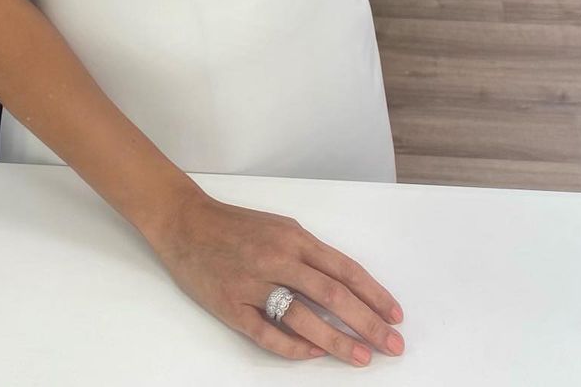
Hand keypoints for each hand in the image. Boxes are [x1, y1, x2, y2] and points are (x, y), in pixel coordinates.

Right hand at [148, 189, 404, 366]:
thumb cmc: (235, 225)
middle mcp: (279, 259)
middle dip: (368, 323)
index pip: (345, 270)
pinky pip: (267, 333)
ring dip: (337, 341)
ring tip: (362, 358)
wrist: (185, 223)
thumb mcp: (279, 227)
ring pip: (305, 317)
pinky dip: (292, 347)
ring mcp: (254, 284)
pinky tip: (312, 355)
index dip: (374, 294)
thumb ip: (308, 253)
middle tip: (392, 345)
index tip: (395, 315)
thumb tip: (342, 282)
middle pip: (333, 295)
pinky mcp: (231, 306)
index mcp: (294, 238)